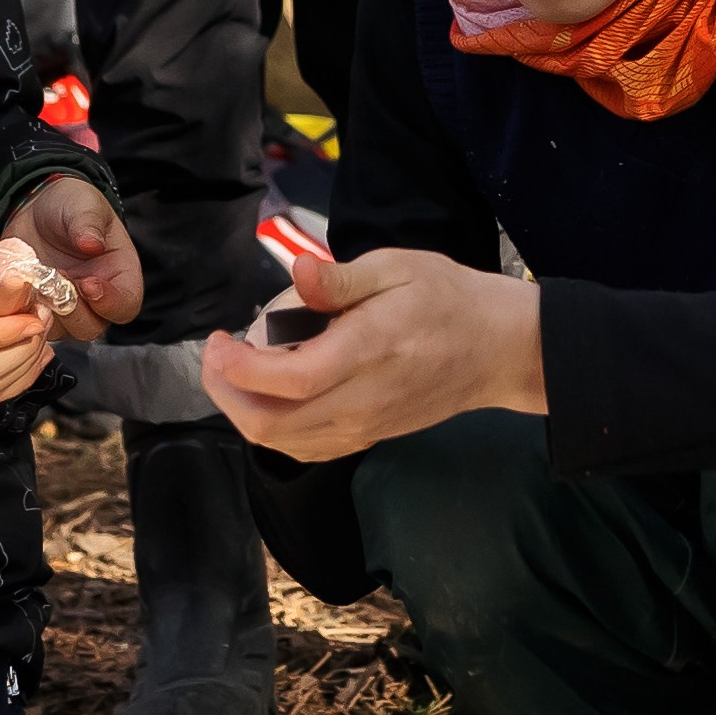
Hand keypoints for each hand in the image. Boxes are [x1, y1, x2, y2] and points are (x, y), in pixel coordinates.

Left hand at [0, 174, 143, 342]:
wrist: (37, 211)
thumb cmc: (71, 207)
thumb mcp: (84, 204)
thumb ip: (89, 222)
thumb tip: (91, 243)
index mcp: (120, 276)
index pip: (125, 305)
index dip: (110, 303)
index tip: (88, 283)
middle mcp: (96, 301)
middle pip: (90, 326)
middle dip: (71, 310)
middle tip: (55, 280)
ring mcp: (66, 310)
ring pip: (58, 331)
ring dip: (44, 311)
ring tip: (33, 280)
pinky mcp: (38, 311)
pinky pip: (29, 323)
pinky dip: (20, 310)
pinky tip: (14, 285)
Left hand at [200, 245, 546, 461]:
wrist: (499, 349)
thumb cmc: (447, 298)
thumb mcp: (398, 267)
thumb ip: (342, 278)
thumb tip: (299, 270)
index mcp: (367, 351)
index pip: (287, 380)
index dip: (238, 368)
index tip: (218, 340)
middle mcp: (362, 401)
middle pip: (272, 425)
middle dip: (226, 394)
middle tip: (216, 355)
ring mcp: (365, 427)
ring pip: (284, 443)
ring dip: (245, 412)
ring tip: (234, 371)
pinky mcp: (369, 437)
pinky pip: (307, 448)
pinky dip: (274, 428)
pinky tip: (269, 395)